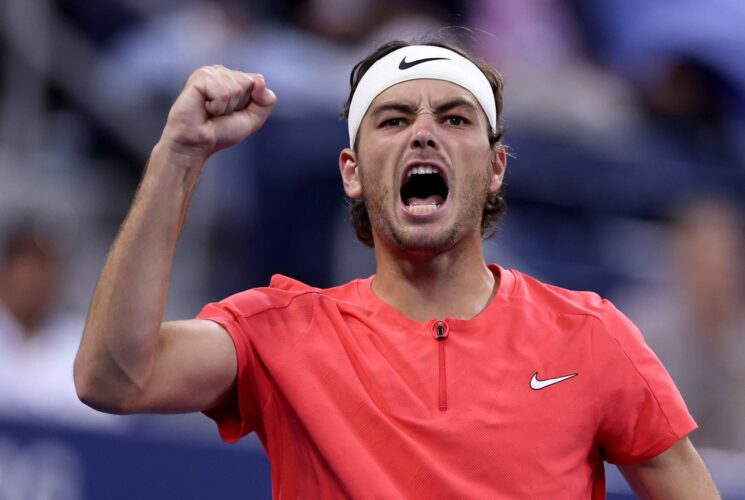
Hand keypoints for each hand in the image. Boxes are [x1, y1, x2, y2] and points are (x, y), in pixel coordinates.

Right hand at [160, 65, 276, 161]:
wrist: (197, 143)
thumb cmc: (220, 132)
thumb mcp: (253, 119)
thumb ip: (266, 101)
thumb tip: (260, 79)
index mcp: (233, 77)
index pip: (257, 82)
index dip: (250, 103)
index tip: (233, 113)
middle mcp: (220, 71)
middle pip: (248, 83)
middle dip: (238, 105)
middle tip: (219, 113)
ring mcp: (209, 72)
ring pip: (237, 88)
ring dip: (226, 107)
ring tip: (211, 111)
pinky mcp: (200, 77)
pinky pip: (223, 92)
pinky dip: (217, 107)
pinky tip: (204, 108)